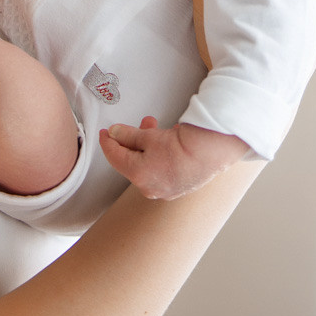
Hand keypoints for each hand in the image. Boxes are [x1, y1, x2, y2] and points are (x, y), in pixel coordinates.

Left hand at [99, 116, 248, 199]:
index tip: (104, 133)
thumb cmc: (181, 147)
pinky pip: (160, 169)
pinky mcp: (176, 187)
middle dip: (132, 141)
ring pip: (147, 165)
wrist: (210, 153)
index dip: (108, 143)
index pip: (115, 158)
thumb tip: (115, 133)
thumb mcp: (149, 136)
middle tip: (136, 126)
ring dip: (147, 145)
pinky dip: (158, 156)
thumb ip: (128, 135)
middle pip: (131, 162)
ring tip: (155, 127)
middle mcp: (149, 188)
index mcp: (138, 176)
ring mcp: (164, 189)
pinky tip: (167, 142)